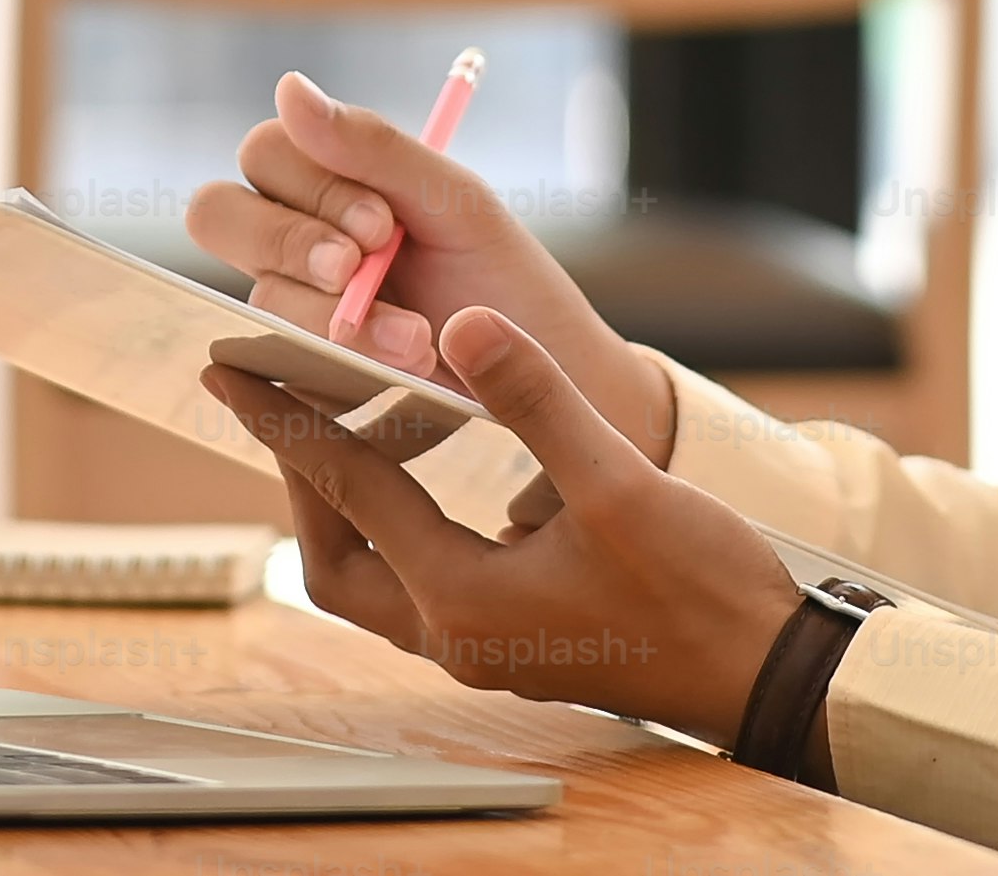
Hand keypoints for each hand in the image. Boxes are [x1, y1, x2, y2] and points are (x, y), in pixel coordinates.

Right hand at [187, 71, 672, 457]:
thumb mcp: (454, 205)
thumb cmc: (503, 280)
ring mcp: (293, 310)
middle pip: (219, 212)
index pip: (265, 154)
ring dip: (339, 318)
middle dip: (289, 242)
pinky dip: (341, 368)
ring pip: (260, 295)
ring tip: (419, 341)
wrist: (550, 380)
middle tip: (357, 271)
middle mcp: (296, 242)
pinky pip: (276, 369)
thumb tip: (287, 85)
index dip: (310, 188)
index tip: (381, 225)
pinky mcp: (300, 379)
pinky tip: (401, 372)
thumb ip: (373, 148)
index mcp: (329, 184)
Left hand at [205, 306, 802, 740]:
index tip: (228, 368)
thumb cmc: (703, 589)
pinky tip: (416, 477)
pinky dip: (397, 527)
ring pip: (374, 578)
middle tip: (274, 402)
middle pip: (334, 559)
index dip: (286, 421)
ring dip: (347, 509)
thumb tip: (463, 324)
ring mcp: (485, 648)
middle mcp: (458, 636)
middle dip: (299, 481)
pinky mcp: (514, 643)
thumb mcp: (619, 481)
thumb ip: (535, 400)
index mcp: (465, 599)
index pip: (349, 494)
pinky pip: (419, 583)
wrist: (768, 672)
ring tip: (334, 430)